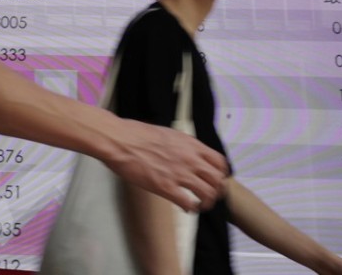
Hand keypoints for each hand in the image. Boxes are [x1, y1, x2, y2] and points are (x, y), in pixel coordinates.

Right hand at [103, 118, 227, 212]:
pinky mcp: (165, 187)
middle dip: (216, 191)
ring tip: (200, 205)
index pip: (219, 162)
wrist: (119, 140)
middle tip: (210, 195)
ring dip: (206, 202)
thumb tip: (185, 151)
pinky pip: (187, 203)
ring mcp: (178, 174)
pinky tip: (185, 208)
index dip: (221, 174)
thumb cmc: (136, 134)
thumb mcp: (167, 133)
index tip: (216, 179)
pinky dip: (190, 208)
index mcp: (190, 144)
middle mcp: (189, 159)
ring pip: (207, 194)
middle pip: (217, 180)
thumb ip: (181, 145)